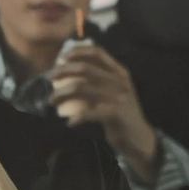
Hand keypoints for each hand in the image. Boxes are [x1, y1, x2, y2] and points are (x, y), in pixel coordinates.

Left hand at [47, 45, 159, 182]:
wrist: (139, 137)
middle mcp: (120, 81)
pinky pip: (89, 113)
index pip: (98, 53)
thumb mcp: (115, 91)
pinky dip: (76, 117)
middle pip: (85, 68)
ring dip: (62, 94)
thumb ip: (100, 79)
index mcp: (120, 72)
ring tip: (52, 100)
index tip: (62, 58)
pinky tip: (70, 123)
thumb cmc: (121, 113)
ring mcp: (118, 96)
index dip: (78, 52)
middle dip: (63, 71)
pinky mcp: (115, 114)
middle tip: (49, 79)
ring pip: (82, 88)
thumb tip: (71, 68)